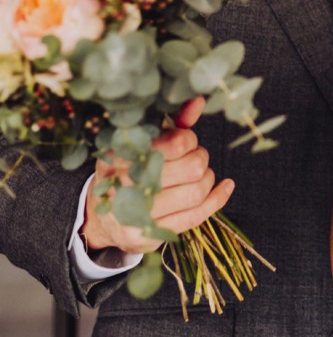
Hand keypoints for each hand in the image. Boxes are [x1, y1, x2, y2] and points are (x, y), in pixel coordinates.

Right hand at [80, 97, 233, 254]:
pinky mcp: (151, 234)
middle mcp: (126, 185)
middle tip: (195, 158)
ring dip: (207, 179)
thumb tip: (199, 102)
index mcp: (122, 155)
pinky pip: (196, 216)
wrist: (103, 217)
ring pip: (196, 192)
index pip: (177, 143)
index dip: (190, 140)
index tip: (186, 141)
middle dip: (201, 159)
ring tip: (201, 174)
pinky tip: (225, 187)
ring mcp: (138, 213)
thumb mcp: (142, 144)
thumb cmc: (129, 171)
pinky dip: (217, 199)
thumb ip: (172, 124)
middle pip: (192, 168)